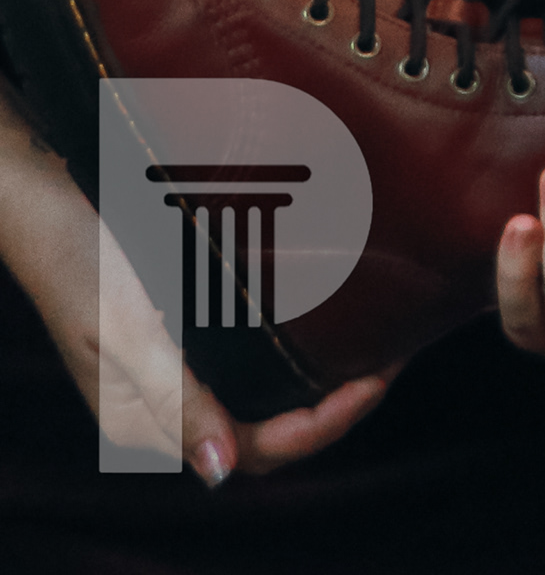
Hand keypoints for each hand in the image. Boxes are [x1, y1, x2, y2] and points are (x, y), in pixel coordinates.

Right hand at [0, 123, 391, 482]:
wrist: (36, 189)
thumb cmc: (75, 256)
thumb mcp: (123, 331)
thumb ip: (171, 399)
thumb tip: (222, 469)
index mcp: (149, 417)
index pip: (256, 451)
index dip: (322, 428)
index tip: (377, 381)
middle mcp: (167, 398)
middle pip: (269, 426)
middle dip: (336, 404)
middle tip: (395, 356)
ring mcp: (176, 361)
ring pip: (265, 388)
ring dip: (323, 374)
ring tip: (380, 335)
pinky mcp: (182, 323)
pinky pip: (250, 348)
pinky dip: (297, 339)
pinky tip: (332, 307)